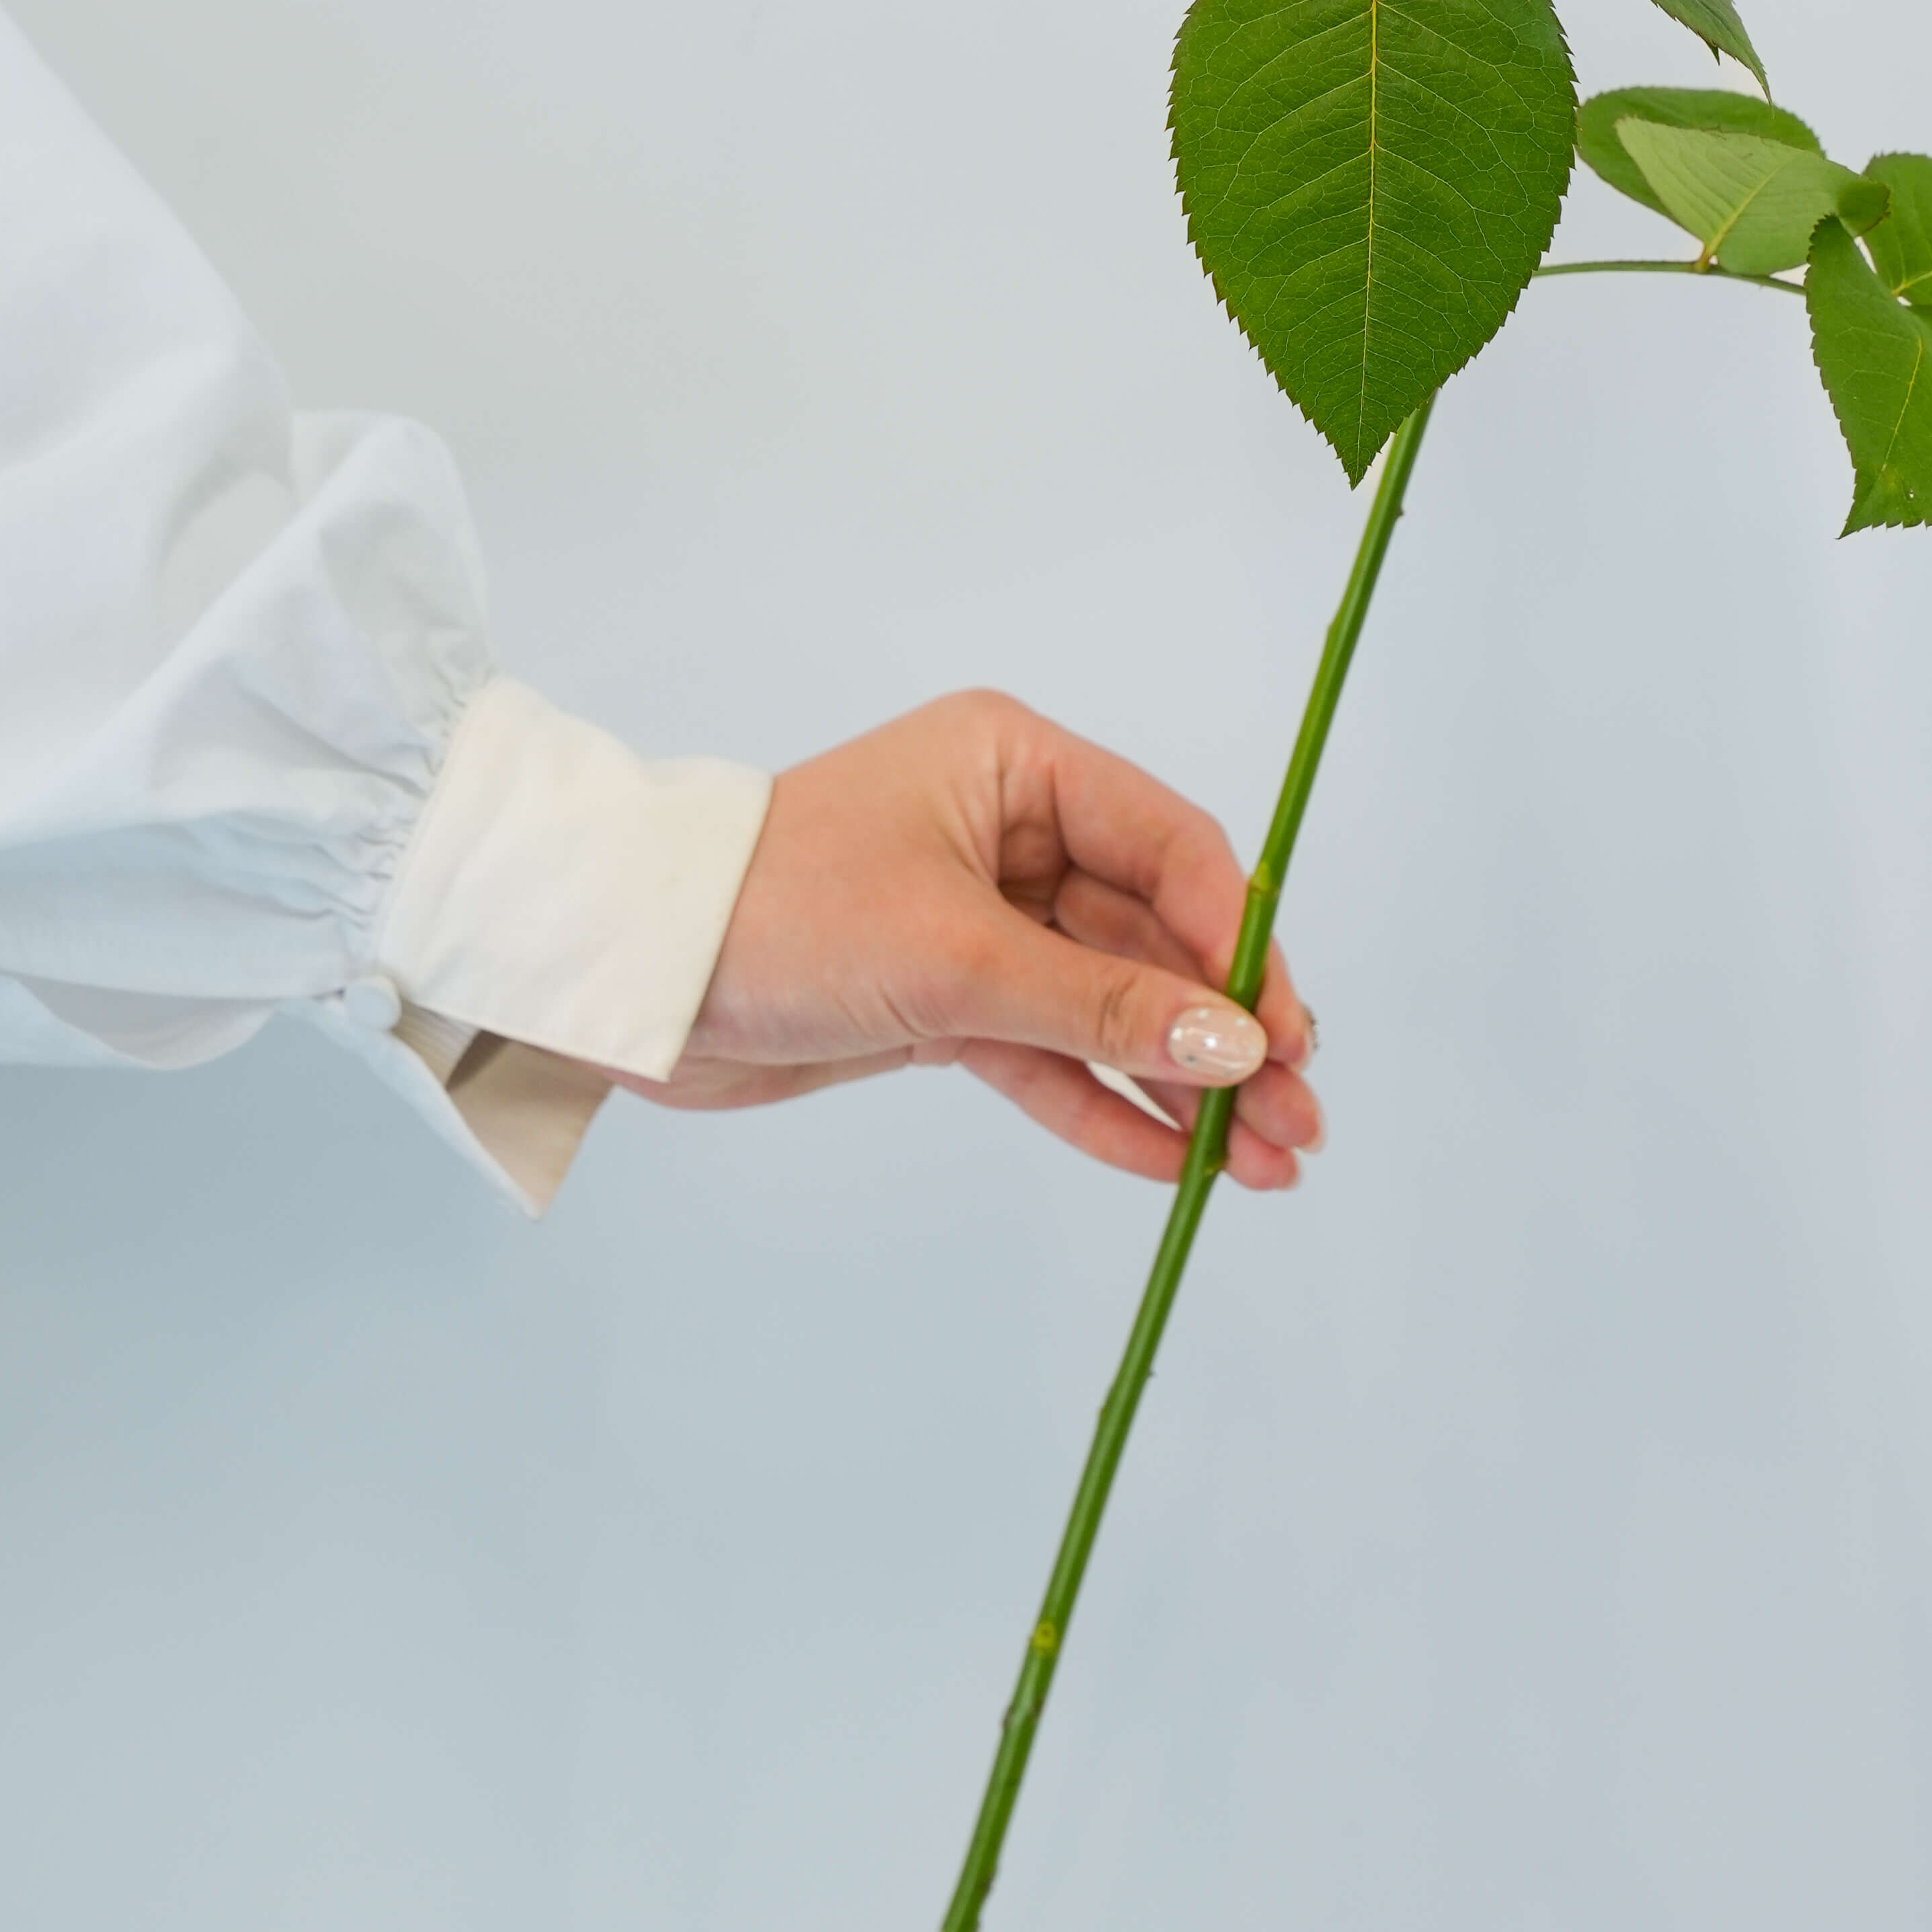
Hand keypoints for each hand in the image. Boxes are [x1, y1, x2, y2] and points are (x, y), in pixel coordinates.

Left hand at [622, 689, 1323, 1192]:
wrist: (633, 980)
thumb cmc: (779, 915)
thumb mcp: (955, 958)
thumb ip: (1102, 1003)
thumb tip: (1237, 1043)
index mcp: (1016, 766)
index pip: (1171, 848)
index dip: (1237, 941)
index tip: (1283, 1031)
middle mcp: (1010, 832)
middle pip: (1154, 936)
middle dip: (1226, 1030)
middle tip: (1299, 1118)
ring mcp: (982, 921)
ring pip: (1111, 1005)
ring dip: (1183, 1084)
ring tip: (1263, 1165)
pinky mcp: (948, 1001)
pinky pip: (1051, 1052)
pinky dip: (1106, 1106)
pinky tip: (1173, 1164)